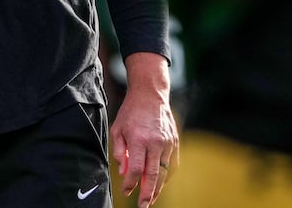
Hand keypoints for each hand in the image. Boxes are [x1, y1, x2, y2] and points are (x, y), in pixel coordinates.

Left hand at [112, 53, 178, 207]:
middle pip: (153, 175)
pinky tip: (160, 182)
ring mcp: (168, 142)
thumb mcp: (117, 130)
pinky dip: (167, 175)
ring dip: (158, 187)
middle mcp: (156, 142)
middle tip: (143, 206)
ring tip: (151, 198)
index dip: (130, 184)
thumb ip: (120, 152)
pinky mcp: (174, 141)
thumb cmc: (131, 112)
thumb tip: (124, 172)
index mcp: (139, 139)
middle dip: (148, 193)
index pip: (135, 169)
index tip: (126, 191)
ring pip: (165, 171)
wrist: (151, 94)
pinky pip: (172, 163)